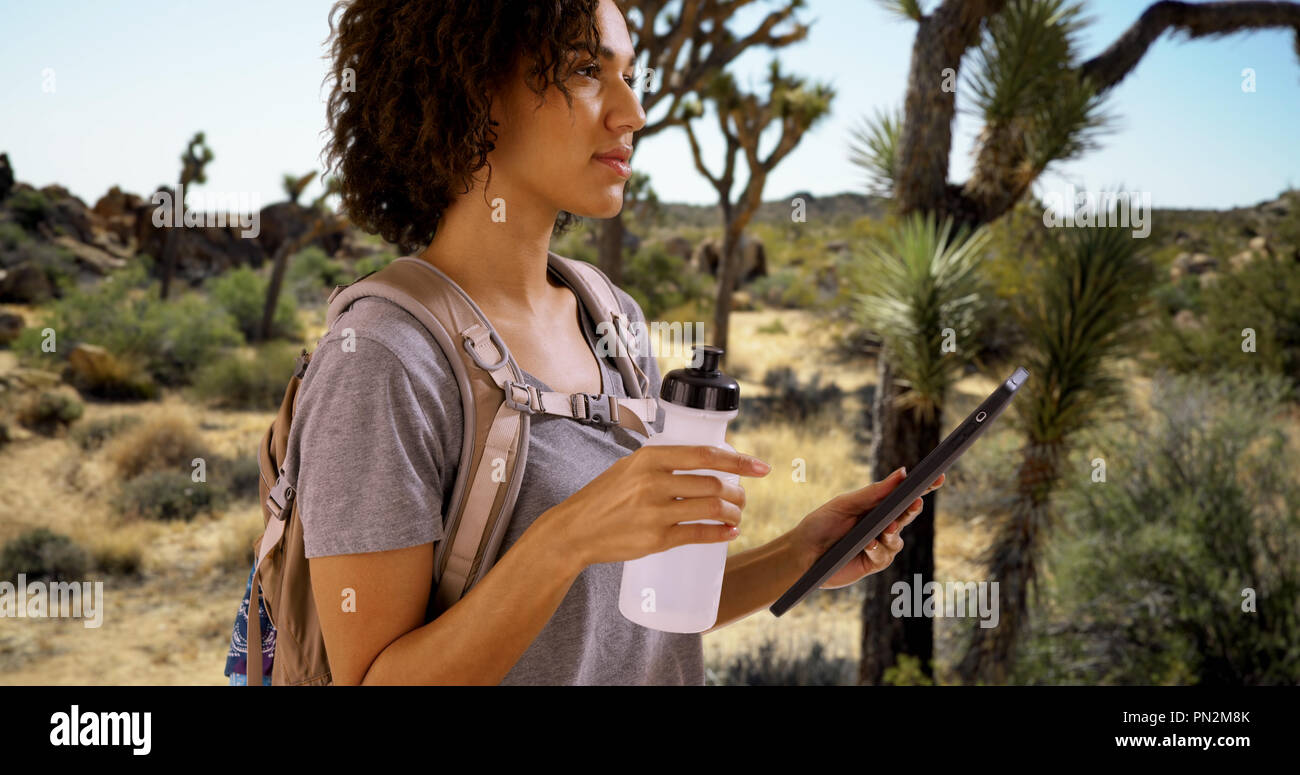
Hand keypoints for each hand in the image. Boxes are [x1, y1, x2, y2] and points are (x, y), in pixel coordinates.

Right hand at [537, 444, 770, 570]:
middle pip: (714, 484)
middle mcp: (653, 482)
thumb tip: (706, 462)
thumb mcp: (629, 467)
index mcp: (649, 457)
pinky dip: (720, 533)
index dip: (739, 461)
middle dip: (738, 492)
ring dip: (733, 513)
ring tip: (736, 515)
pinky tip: (729, 532)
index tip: (761, 467)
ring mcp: (655, 512)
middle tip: (742, 498)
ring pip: (711, 509)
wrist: (575, 530)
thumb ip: (662, 463)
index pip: (705, 455)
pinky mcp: (655, 540)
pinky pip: (699, 534)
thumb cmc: (604, 497)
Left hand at [792, 468, 944, 589]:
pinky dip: (878, 549)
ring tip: (882, 529)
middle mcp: (881, 524)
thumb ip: (874, 492)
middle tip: (915, 502)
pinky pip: (886, 556)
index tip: (939, 476)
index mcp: (876, 506)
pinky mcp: (874, 562)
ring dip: (892, 533)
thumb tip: (903, 473)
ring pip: (898, 538)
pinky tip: (866, 545)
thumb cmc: (821, 524)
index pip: (903, 495)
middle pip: (906, 515)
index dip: (923, 487)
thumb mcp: (846, 504)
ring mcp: (880, 545)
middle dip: (913, 508)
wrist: (802, 554)